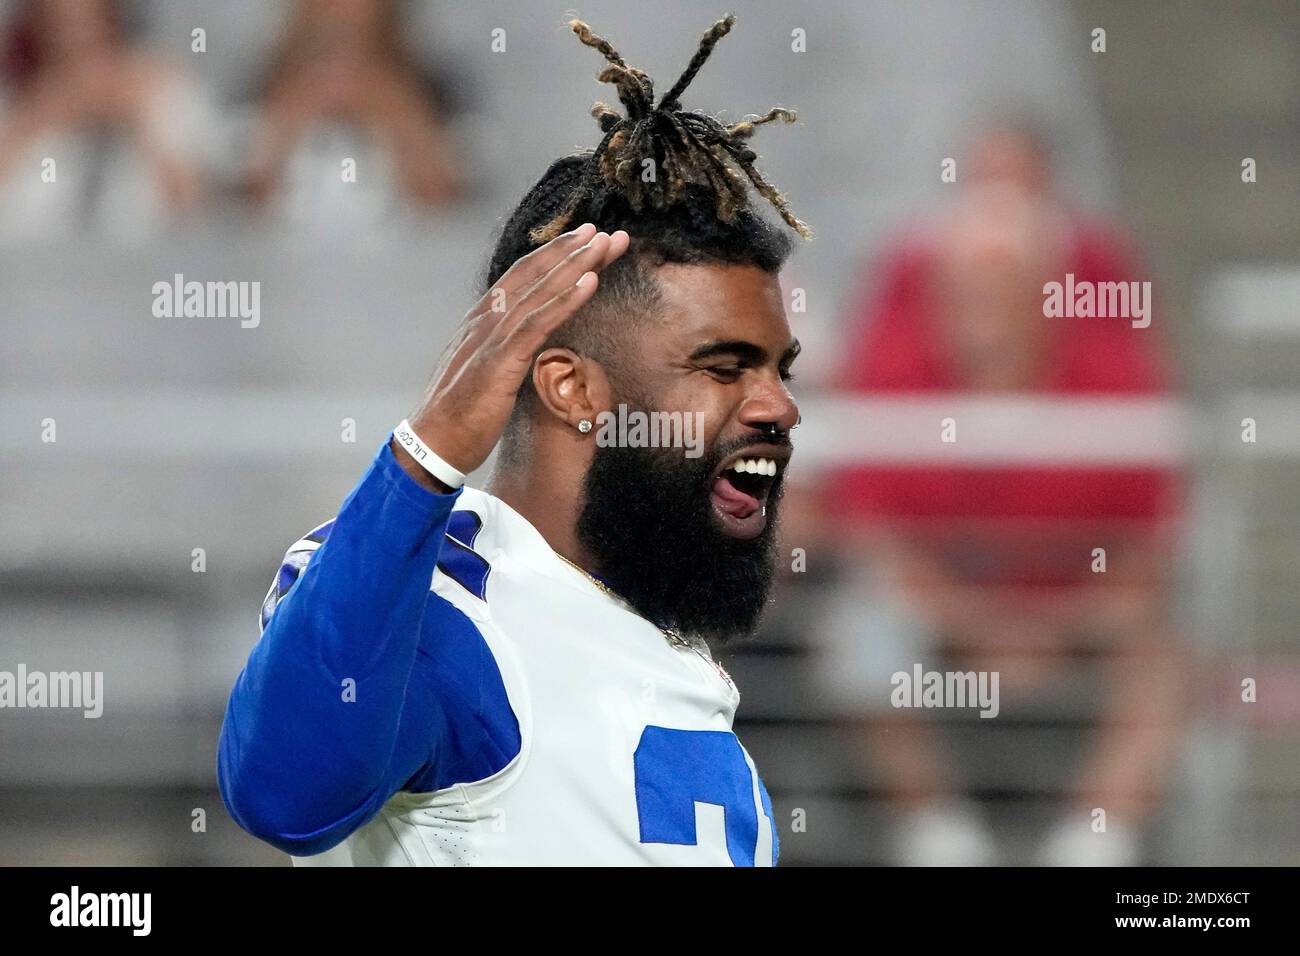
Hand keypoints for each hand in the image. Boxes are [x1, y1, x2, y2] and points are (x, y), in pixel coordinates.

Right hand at [396, 223, 629, 488]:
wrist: (433, 443)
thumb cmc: (461, 414)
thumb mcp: (487, 372)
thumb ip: (504, 351)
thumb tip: (527, 345)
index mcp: (482, 320)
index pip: (522, 277)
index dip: (554, 256)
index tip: (584, 241)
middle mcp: (485, 319)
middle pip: (534, 273)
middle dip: (571, 250)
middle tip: (605, 231)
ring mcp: (491, 337)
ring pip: (540, 290)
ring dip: (575, 264)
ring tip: (604, 244)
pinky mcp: (500, 360)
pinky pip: (539, 322)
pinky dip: (566, 299)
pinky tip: (590, 282)